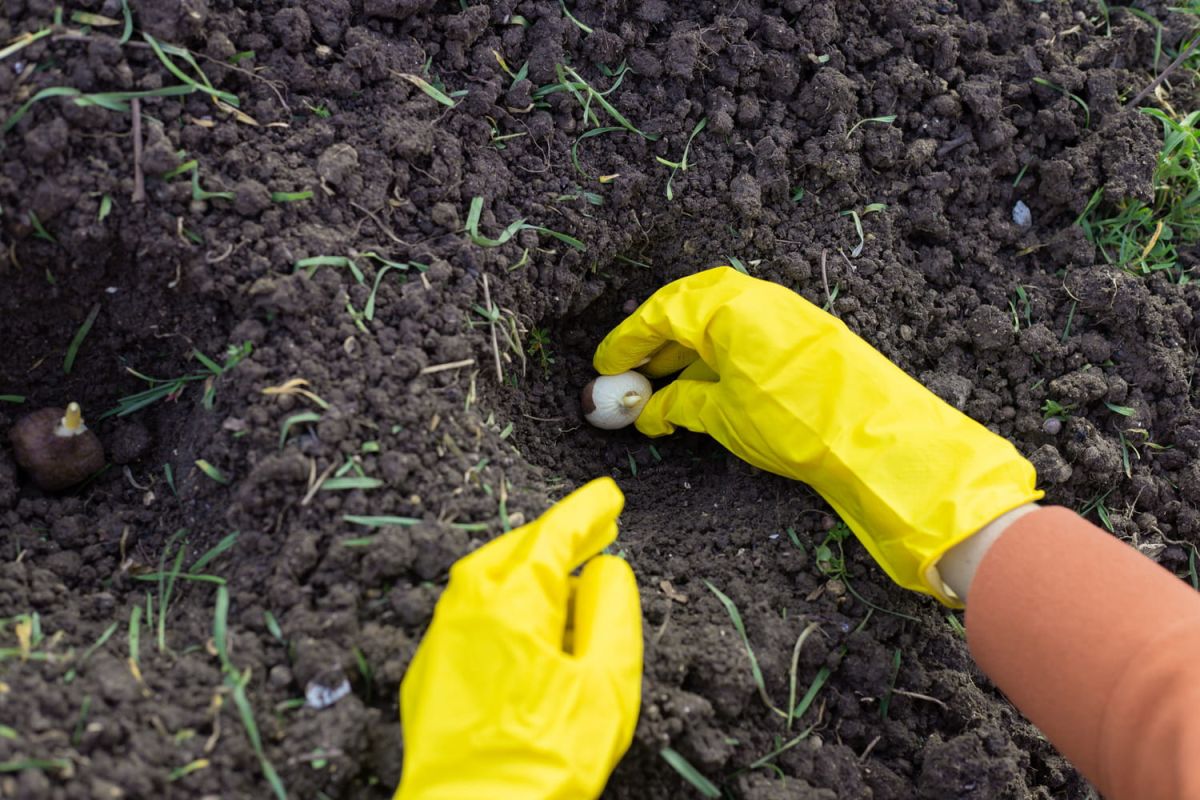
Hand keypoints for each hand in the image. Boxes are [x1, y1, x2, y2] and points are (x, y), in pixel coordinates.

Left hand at [395, 478, 641, 799]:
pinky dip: (506, 598)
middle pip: (521, 546)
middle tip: (601, 528)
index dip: (589, 510)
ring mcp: (442, 633)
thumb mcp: (607, 682)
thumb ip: (613, 611)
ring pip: (491, 575)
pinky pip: (472, 609)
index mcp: (513, 595)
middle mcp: (467, 601)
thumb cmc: (544, 760)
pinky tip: (530, 619)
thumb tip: (605, 570)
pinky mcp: (431, 666)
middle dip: (563, 534)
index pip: (557, 531)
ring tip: (572, 570)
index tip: (610, 495)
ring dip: (533, 565)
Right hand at [594, 267, 1040, 604]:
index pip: (658, 313)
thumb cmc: (795, 421)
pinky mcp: (804, 336)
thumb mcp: (720, 415)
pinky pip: (745, 337)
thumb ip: (676, 403)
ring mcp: (783, 313)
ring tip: (662, 395)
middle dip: (654, 345)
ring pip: (717, 325)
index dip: (625, 343)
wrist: (876, 440)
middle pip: (687, 311)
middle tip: (629, 379)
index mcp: (726, 304)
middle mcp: (755, 297)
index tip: (603, 371)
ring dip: (686, 356)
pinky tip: (705, 393)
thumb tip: (647, 408)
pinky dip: (717, 360)